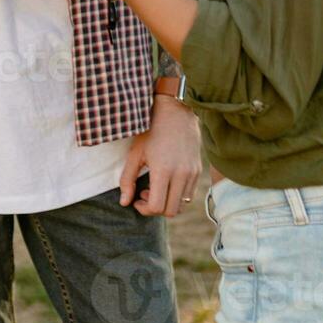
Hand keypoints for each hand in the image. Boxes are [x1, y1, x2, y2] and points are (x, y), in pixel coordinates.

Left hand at [120, 96, 202, 216]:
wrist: (175, 111)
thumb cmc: (151, 130)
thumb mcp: (135, 153)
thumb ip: (127, 180)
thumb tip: (124, 202)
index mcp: (163, 170)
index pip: (156, 207)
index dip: (144, 209)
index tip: (136, 199)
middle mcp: (181, 174)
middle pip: (170, 211)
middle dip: (155, 209)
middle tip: (144, 194)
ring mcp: (192, 173)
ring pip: (182, 205)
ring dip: (167, 203)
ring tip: (156, 188)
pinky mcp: (198, 170)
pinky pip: (189, 194)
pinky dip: (177, 196)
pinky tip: (167, 182)